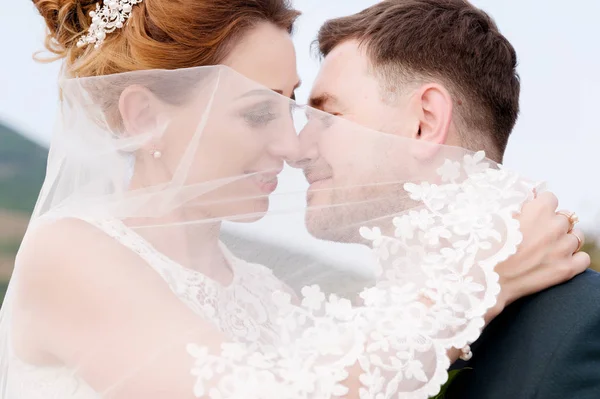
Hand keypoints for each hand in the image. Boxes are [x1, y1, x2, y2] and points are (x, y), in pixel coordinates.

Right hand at [485, 191, 589, 322]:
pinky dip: (574, 259)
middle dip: (552, 224)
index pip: (550, 198)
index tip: (530, 216)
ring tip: (546, 250)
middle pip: (565, 217)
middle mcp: (554, 226)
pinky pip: (583, 259)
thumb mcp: (493, 215)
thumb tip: (527, 197)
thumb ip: (514, 204)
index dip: (539, 207)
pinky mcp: (565, 269)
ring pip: (577, 236)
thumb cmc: (483, 245)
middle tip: (534, 236)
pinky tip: (557, 262)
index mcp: (538, 210)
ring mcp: (562, 248)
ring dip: (565, 240)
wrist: (482, 278)